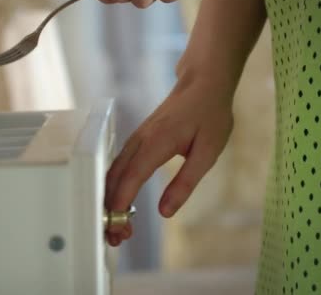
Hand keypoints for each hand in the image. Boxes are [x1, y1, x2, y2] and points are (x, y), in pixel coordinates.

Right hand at [105, 68, 233, 245]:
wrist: (203, 83)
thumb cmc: (209, 115)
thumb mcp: (208, 153)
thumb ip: (185, 183)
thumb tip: (165, 211)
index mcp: (156, 143)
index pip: (131, 177)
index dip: (120, 203)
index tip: (117, 226)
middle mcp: (139, 141)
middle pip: (115, 178)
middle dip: (111, 209)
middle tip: (116, 237)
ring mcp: (135, 139)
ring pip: (112, 172)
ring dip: (110, 199)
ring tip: (116, 226)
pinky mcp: (136, 140)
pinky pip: (118, 165)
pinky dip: (114, 187)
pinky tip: (118, 202)